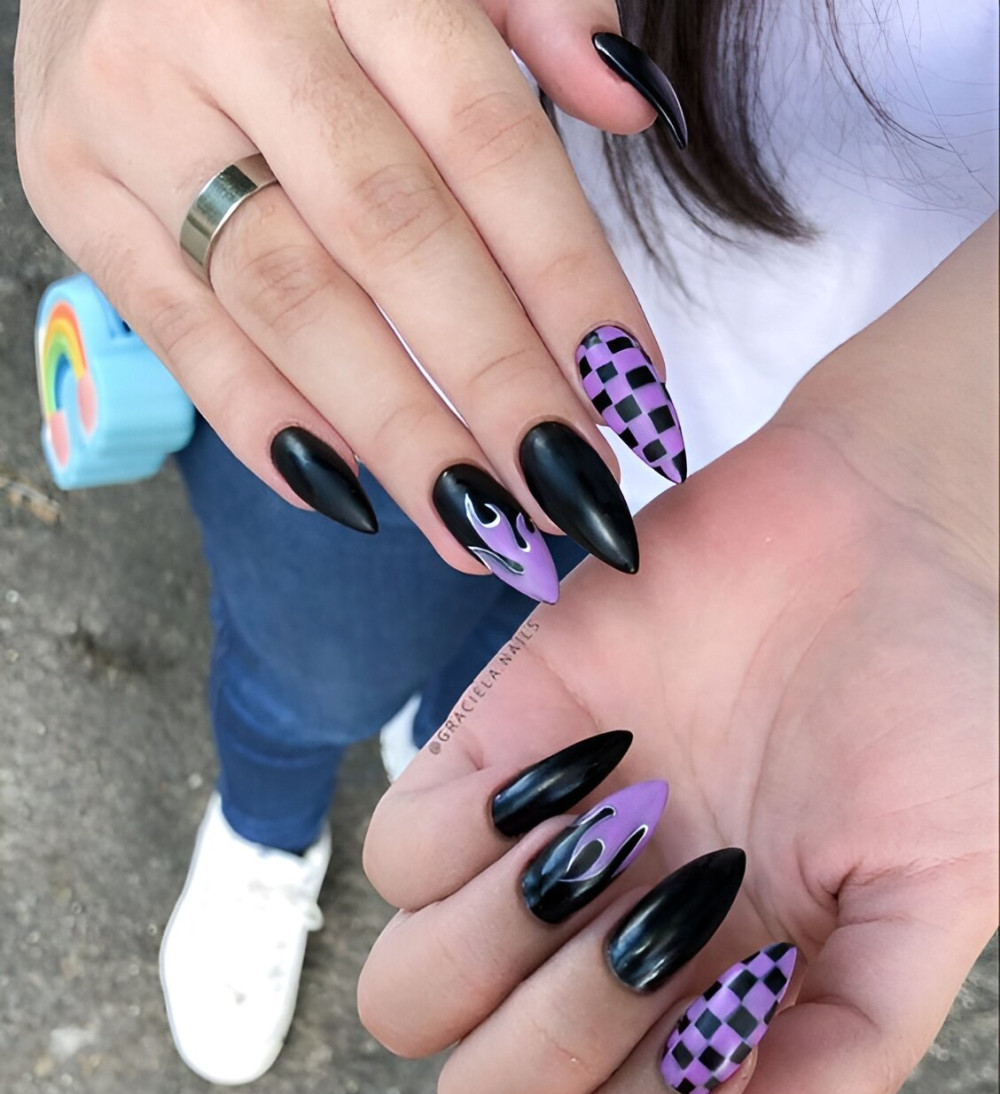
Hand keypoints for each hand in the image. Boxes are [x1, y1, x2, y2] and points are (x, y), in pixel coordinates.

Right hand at [14, 0, 680, 592]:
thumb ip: (532, 5)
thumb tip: (631, 105)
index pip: (483, 136)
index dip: (567, 274)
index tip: (630, 390)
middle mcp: (228, 24)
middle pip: (389, 232)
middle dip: (494, 379)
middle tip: (572, 494)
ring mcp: (131, 111)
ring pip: (287, 298)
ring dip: (395, 429)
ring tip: (480, 527)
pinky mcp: (70, 188)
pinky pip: (173, 329)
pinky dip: (263, 421)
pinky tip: (348, 495)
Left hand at [356, 223, 998, 1093]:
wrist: (884, 529)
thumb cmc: (932, 703)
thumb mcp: (940, 884)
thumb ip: (861, 1023)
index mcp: (712, 1002)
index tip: (702, 1043)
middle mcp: (610, 944)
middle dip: (560, 1045)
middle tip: (663, 926)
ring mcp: (539, 852)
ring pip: (407, 995)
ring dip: (502, 947)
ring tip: (620, 840)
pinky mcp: (492, 744)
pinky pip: (398, 850)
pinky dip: (469, 832)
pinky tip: (581, 766)